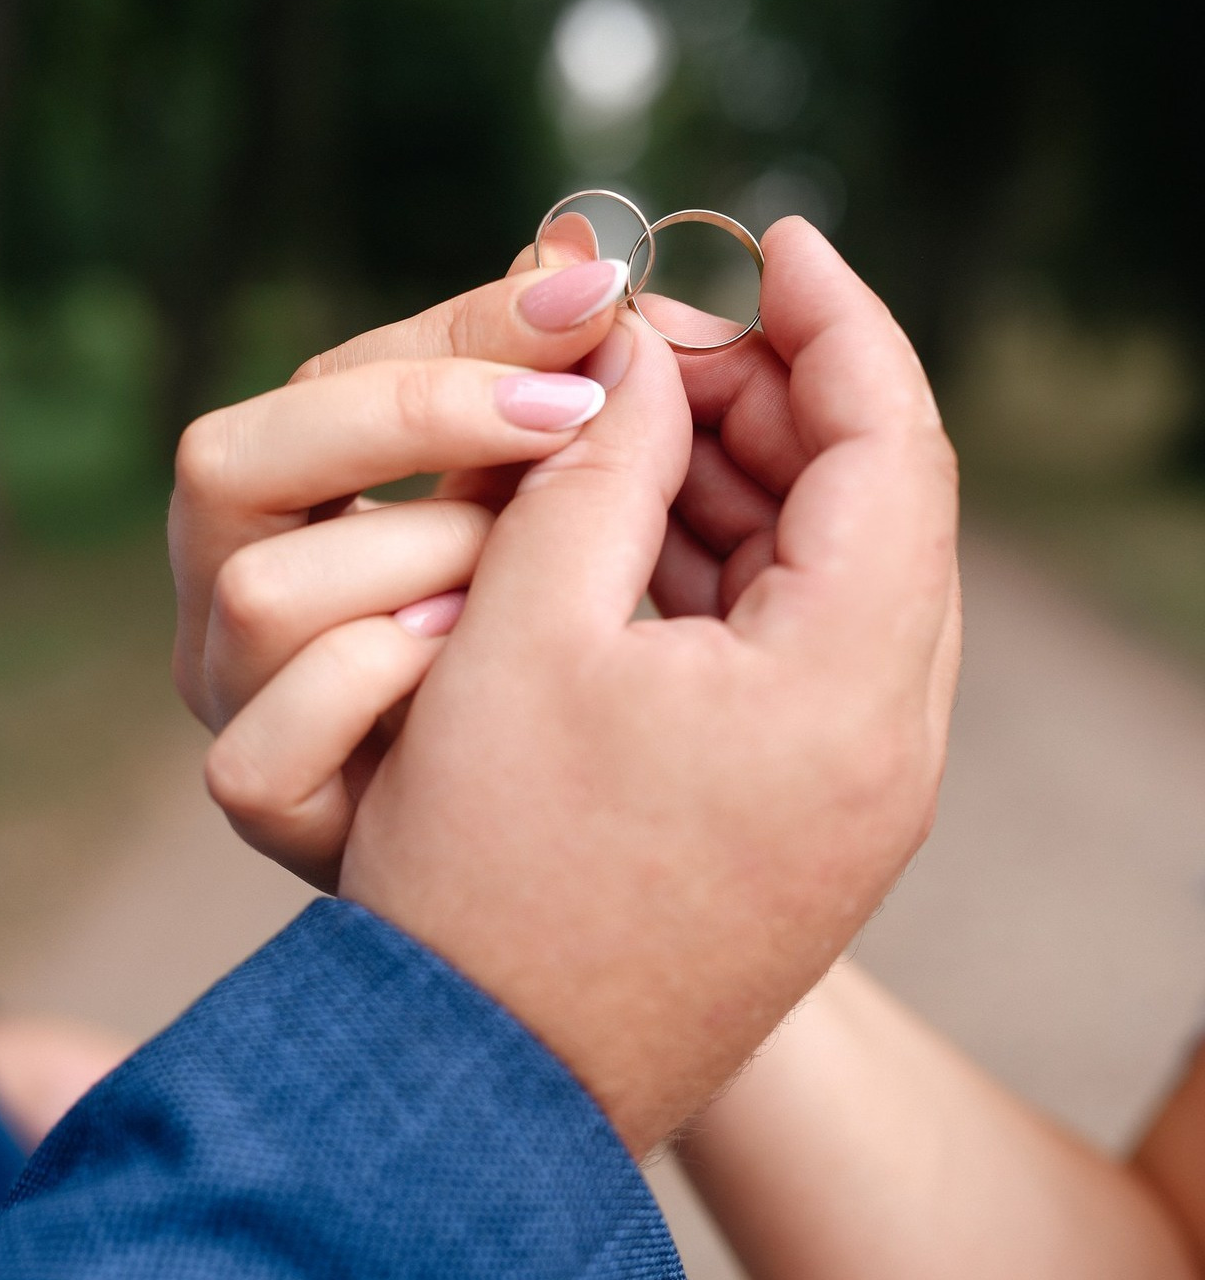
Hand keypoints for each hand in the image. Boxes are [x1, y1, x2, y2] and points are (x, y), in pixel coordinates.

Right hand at [167, 216, 623, 888]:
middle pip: (231, 458)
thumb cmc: (547, 671)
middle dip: (417, 425)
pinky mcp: (265, 808)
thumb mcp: (537, 515)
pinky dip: (375, 713)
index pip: (329, 378)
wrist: (537, 872)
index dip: (453, 332)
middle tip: (566, 417)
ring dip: (419, 574)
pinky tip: (463, 704)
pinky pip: (258, 761)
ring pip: (260, 597)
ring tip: (517, 599)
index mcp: (294, 508)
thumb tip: (573, 251)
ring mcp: (240, 705)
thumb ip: (532, 396)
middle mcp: (234, 601)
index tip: (588, 300)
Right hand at [340, 217, 961, 1155]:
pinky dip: (731, 574)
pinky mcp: (808, 815)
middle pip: (873, 509)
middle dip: (771, 403)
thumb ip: (597, 463)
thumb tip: (649, 360)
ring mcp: (857, 788)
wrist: (489, 1080)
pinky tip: (641, 537)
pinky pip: (797, 650)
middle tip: (657, 348)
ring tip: (634, 433)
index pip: (895, 446)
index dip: (839, 321)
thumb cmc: (487, 869)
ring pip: (833, 579)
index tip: (778, 237)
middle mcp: (889, 743)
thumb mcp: (520, 630)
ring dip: (744, 489)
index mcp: (848, 688)